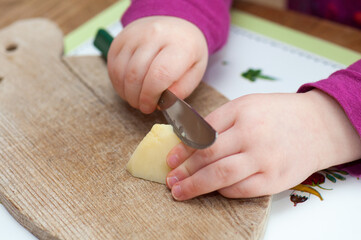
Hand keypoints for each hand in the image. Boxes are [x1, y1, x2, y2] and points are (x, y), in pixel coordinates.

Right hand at [107, 16, 207, 113]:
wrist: (176, 29)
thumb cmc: (186, 54)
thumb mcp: (195, 72)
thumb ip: (181, 89)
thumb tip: (162, 103)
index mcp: (180, 44)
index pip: (158, 74)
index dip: (150, 96)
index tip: (150, 107)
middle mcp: (156, 34)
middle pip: (136, 74)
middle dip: (137, 98)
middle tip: (143, 107)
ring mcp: (135, 34)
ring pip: (121, 71)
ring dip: (126, 92)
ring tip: (136, 99)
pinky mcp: (121, 37)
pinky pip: (113, 66)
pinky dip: (118, 83)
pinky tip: (128, 89)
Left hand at [165, 90, 360, 200]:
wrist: (319, 126)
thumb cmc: (279, 114)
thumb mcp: (247, 105)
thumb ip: (220, 121)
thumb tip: (189, 139)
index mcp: (242, 111)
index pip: (203, 133)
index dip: (183, 148)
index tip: (170, 159)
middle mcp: (252, 134)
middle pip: (208, 155)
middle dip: (184, 169)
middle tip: (170, 179)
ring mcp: (264, 159)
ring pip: (221, 176)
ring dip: (196, 186)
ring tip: (179, 191)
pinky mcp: (274, 179)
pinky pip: (241, 190)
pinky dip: (222, 192)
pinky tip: (212, 191)